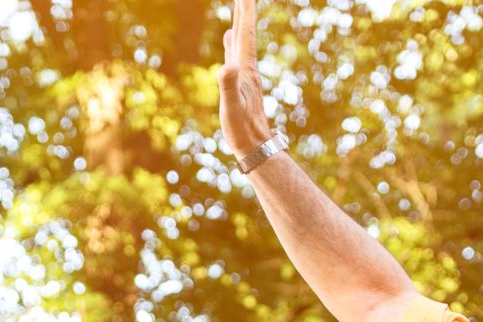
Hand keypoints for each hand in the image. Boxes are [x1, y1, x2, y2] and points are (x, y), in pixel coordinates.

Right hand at [219, 0, 273, 156]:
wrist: (256, 147)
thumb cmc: (242, 130)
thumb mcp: (232, 107)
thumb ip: (229, 86)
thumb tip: (226, 67)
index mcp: (245, 68)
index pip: (245, 33)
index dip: (245, 12)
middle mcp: (247, 67)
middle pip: (245, 32)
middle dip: (244, 10)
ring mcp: (244, 74)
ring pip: (240, 41)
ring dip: (239, 23)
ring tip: (238, 7)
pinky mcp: (240, 83)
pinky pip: (235, 54)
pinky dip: (232, 42)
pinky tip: (228, 38)